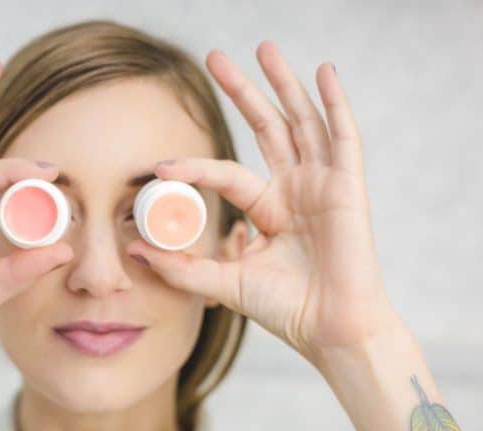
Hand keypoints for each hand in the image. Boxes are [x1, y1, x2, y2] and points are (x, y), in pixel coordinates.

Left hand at [126, 41, 402, 366]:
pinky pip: (343, 137)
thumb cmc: (286, 309)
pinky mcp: (348, 187)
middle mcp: (294, 188)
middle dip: (242, 91)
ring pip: (301, 121)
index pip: (226, 172)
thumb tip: (134, 250)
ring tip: (263, 47)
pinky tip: (324, 72)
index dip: (194, 167)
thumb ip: (182, 266)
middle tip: (214, 57)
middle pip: (266, 127)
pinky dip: (335, 103)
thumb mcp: (224, 283)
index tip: (160, 166)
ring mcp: (322, 184)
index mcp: (267, 208)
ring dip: (283, 83)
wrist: (329, 330)